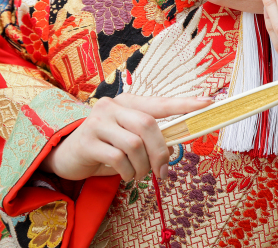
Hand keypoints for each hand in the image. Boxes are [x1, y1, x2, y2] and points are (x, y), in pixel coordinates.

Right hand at [41, 94, 211, 180]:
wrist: (69, 155)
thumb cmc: (109, 146)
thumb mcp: (131, 139)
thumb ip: (152, 137)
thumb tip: (176, 146)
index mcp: (130, 102)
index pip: (161, 102)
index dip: (185, 104)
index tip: (208, 103)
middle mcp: (113, 106)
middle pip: (148, 125)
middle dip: (160, 151)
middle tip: (163, 171)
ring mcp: (98, 121)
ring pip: (133, 144)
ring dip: (142, 166)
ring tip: (139, 175)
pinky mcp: (86, 140)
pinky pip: (117, 158)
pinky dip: (127, 172)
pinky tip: (126, 175)